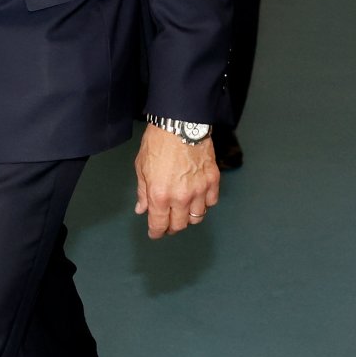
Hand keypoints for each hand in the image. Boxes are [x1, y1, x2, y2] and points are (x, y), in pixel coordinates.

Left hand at [134, 123, 219, 239]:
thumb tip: (142, 209)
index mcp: (160, 195)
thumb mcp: (142, 167)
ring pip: (197, 216)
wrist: (180, 123)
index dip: (157, 232)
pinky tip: (198, 198)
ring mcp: (200, 189)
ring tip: (183, 211)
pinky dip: (205, 204)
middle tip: (168, 223)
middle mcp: (181, 197)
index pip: (159, 224)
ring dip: (189, 217)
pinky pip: (211, 202)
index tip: (155, 233)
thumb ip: (143, 192)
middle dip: (172, 227)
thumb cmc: (158, 143)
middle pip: (180, 225)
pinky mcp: (213, 180)